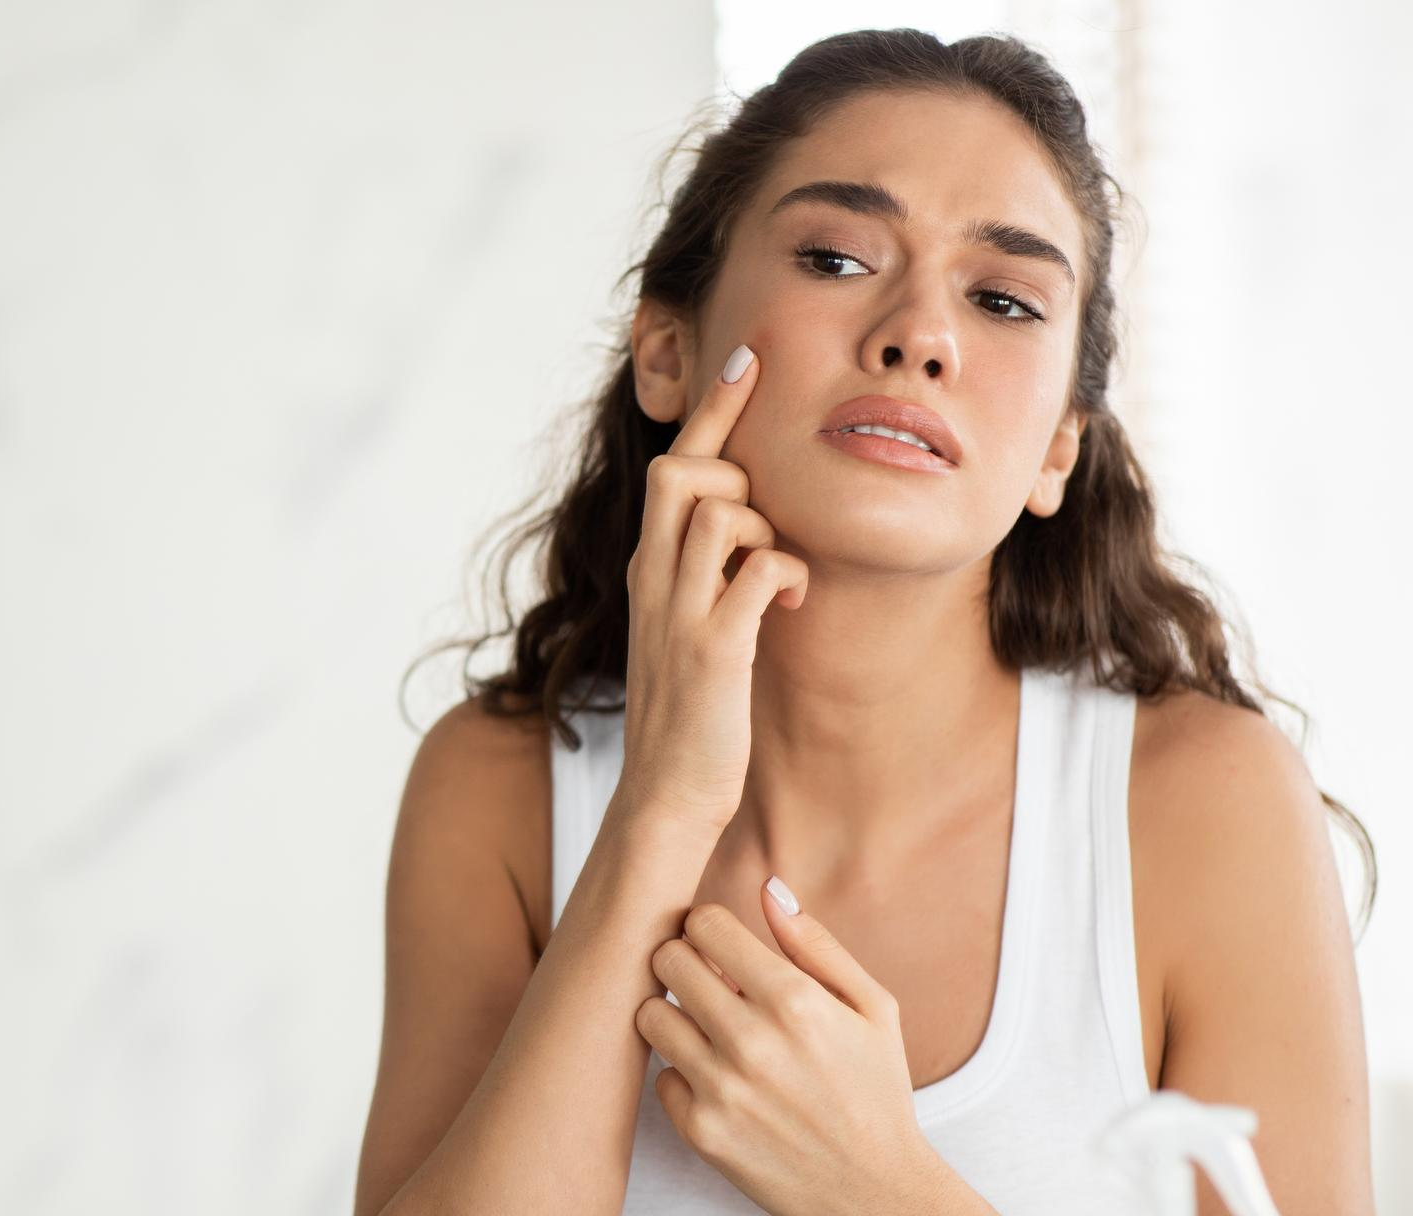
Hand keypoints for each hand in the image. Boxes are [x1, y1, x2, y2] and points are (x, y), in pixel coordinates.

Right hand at [617, 343, 807, 832]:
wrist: (667, 796)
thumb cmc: (692, 712)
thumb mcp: (691, 625)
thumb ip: (709, 573)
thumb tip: (752, 525)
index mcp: (650, 566)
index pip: (673, 464)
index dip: (712, 408)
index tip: (747, 357)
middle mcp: (654, 578)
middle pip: (681, 468)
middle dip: (732, 448)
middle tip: (772, 474)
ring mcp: (678, 613)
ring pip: (719, 511)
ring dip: (763, 524)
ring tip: (779, 569)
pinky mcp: (712, 652)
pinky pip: (758, 572)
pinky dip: (786, 572)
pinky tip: (795, 600)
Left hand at [635, 878, 946, 1215]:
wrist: (874, 1193)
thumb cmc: (876, 1093)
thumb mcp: (872, 1008)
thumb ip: (816, 944)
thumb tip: (769, 887)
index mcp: (795, 1001)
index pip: (704, 924)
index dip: (711, 929)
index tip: (724, 946)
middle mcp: (752, 1042)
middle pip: (667, 960)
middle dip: (687, 962)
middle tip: (711, 982)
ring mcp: (721, 1089)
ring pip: (650, 1014)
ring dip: (675, 1014)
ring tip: (708, 1028)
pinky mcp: (700, 1131)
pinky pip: (659, 1074)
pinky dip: (682, 1074)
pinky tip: (717, 1079)